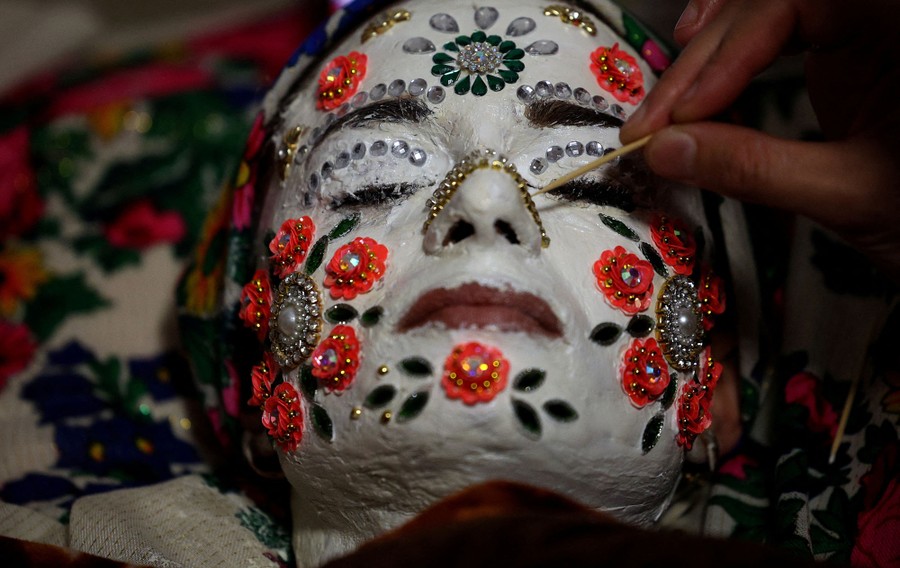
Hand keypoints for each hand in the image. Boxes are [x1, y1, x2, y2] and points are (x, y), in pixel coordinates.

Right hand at [621, 0, 899, 281]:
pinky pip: (779, 32)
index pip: (798, 2)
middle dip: (704, 62)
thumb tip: (666, 151)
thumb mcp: (850, 197)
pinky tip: (702, 69)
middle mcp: (881, 19)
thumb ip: (756, 170)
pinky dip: (734, 53)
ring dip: (710, 52)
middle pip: (772, 5)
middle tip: (655, 121)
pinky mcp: (847, 54)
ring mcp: (864, 32)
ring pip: (767, 13)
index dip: (733, 49)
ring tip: (669, 96)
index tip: (688, 110)